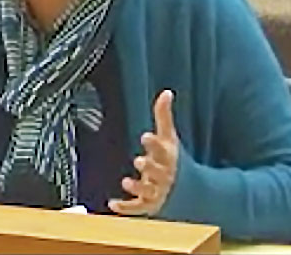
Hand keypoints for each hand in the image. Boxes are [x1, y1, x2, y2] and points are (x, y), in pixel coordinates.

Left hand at [109, 89, 179, 215]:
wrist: (189, 191)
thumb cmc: (174, 160)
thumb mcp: (169, 138)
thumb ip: (164, 116)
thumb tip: (166, 92)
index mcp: (168, 158)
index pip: (162, 150)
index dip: (154, 143)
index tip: (146, 136)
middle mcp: (164, 175)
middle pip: (157, 172)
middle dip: (149, 167)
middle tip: (140, 162)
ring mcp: (158, 192)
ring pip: (148, 192)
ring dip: (138, 187)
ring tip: (126, 182)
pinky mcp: (150, 205)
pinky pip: (138, 209)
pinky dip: (126, 209)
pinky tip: (112, 205)